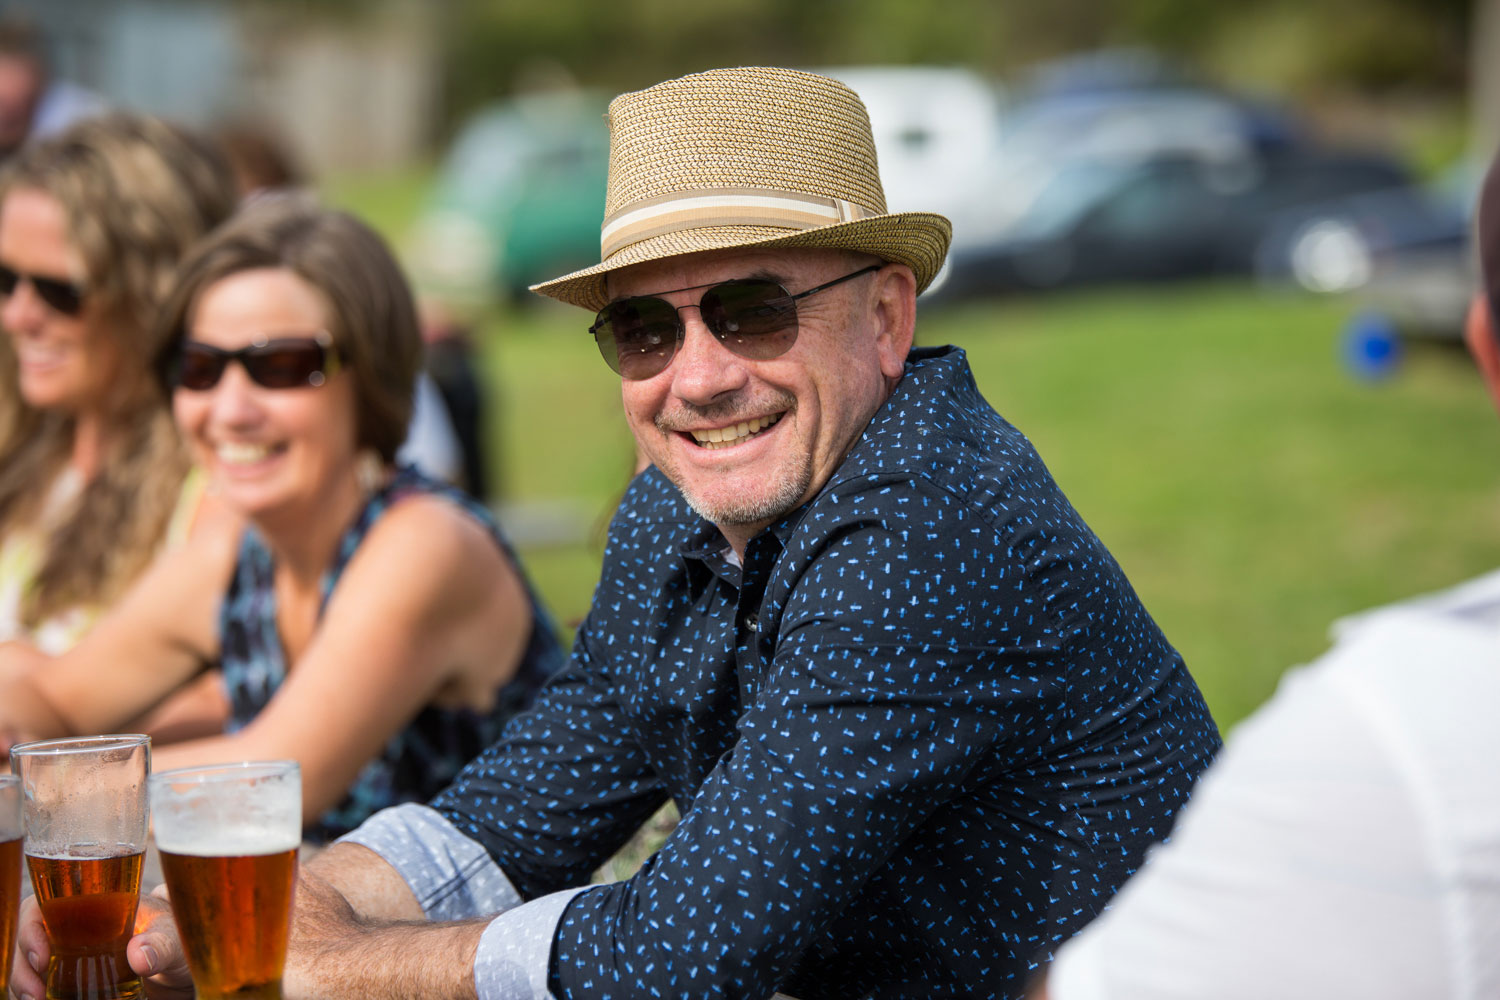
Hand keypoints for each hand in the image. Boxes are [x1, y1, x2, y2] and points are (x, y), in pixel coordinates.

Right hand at [11, 889, 193, 999]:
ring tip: (36, 999)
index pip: (47, 901)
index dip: (32, 924)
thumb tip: (139, 956)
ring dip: (23, 978)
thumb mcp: (175, 938)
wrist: (182, 965)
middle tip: (35, 989)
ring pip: (30, 957)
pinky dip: (33, 989)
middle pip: (32, 932)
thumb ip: (161, 944)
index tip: (40, 955)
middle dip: (23, 959)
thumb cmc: (178, 938)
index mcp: (96, 902)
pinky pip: (42, 977)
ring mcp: (73, 950)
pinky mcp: (74, 974)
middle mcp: (78, 924)